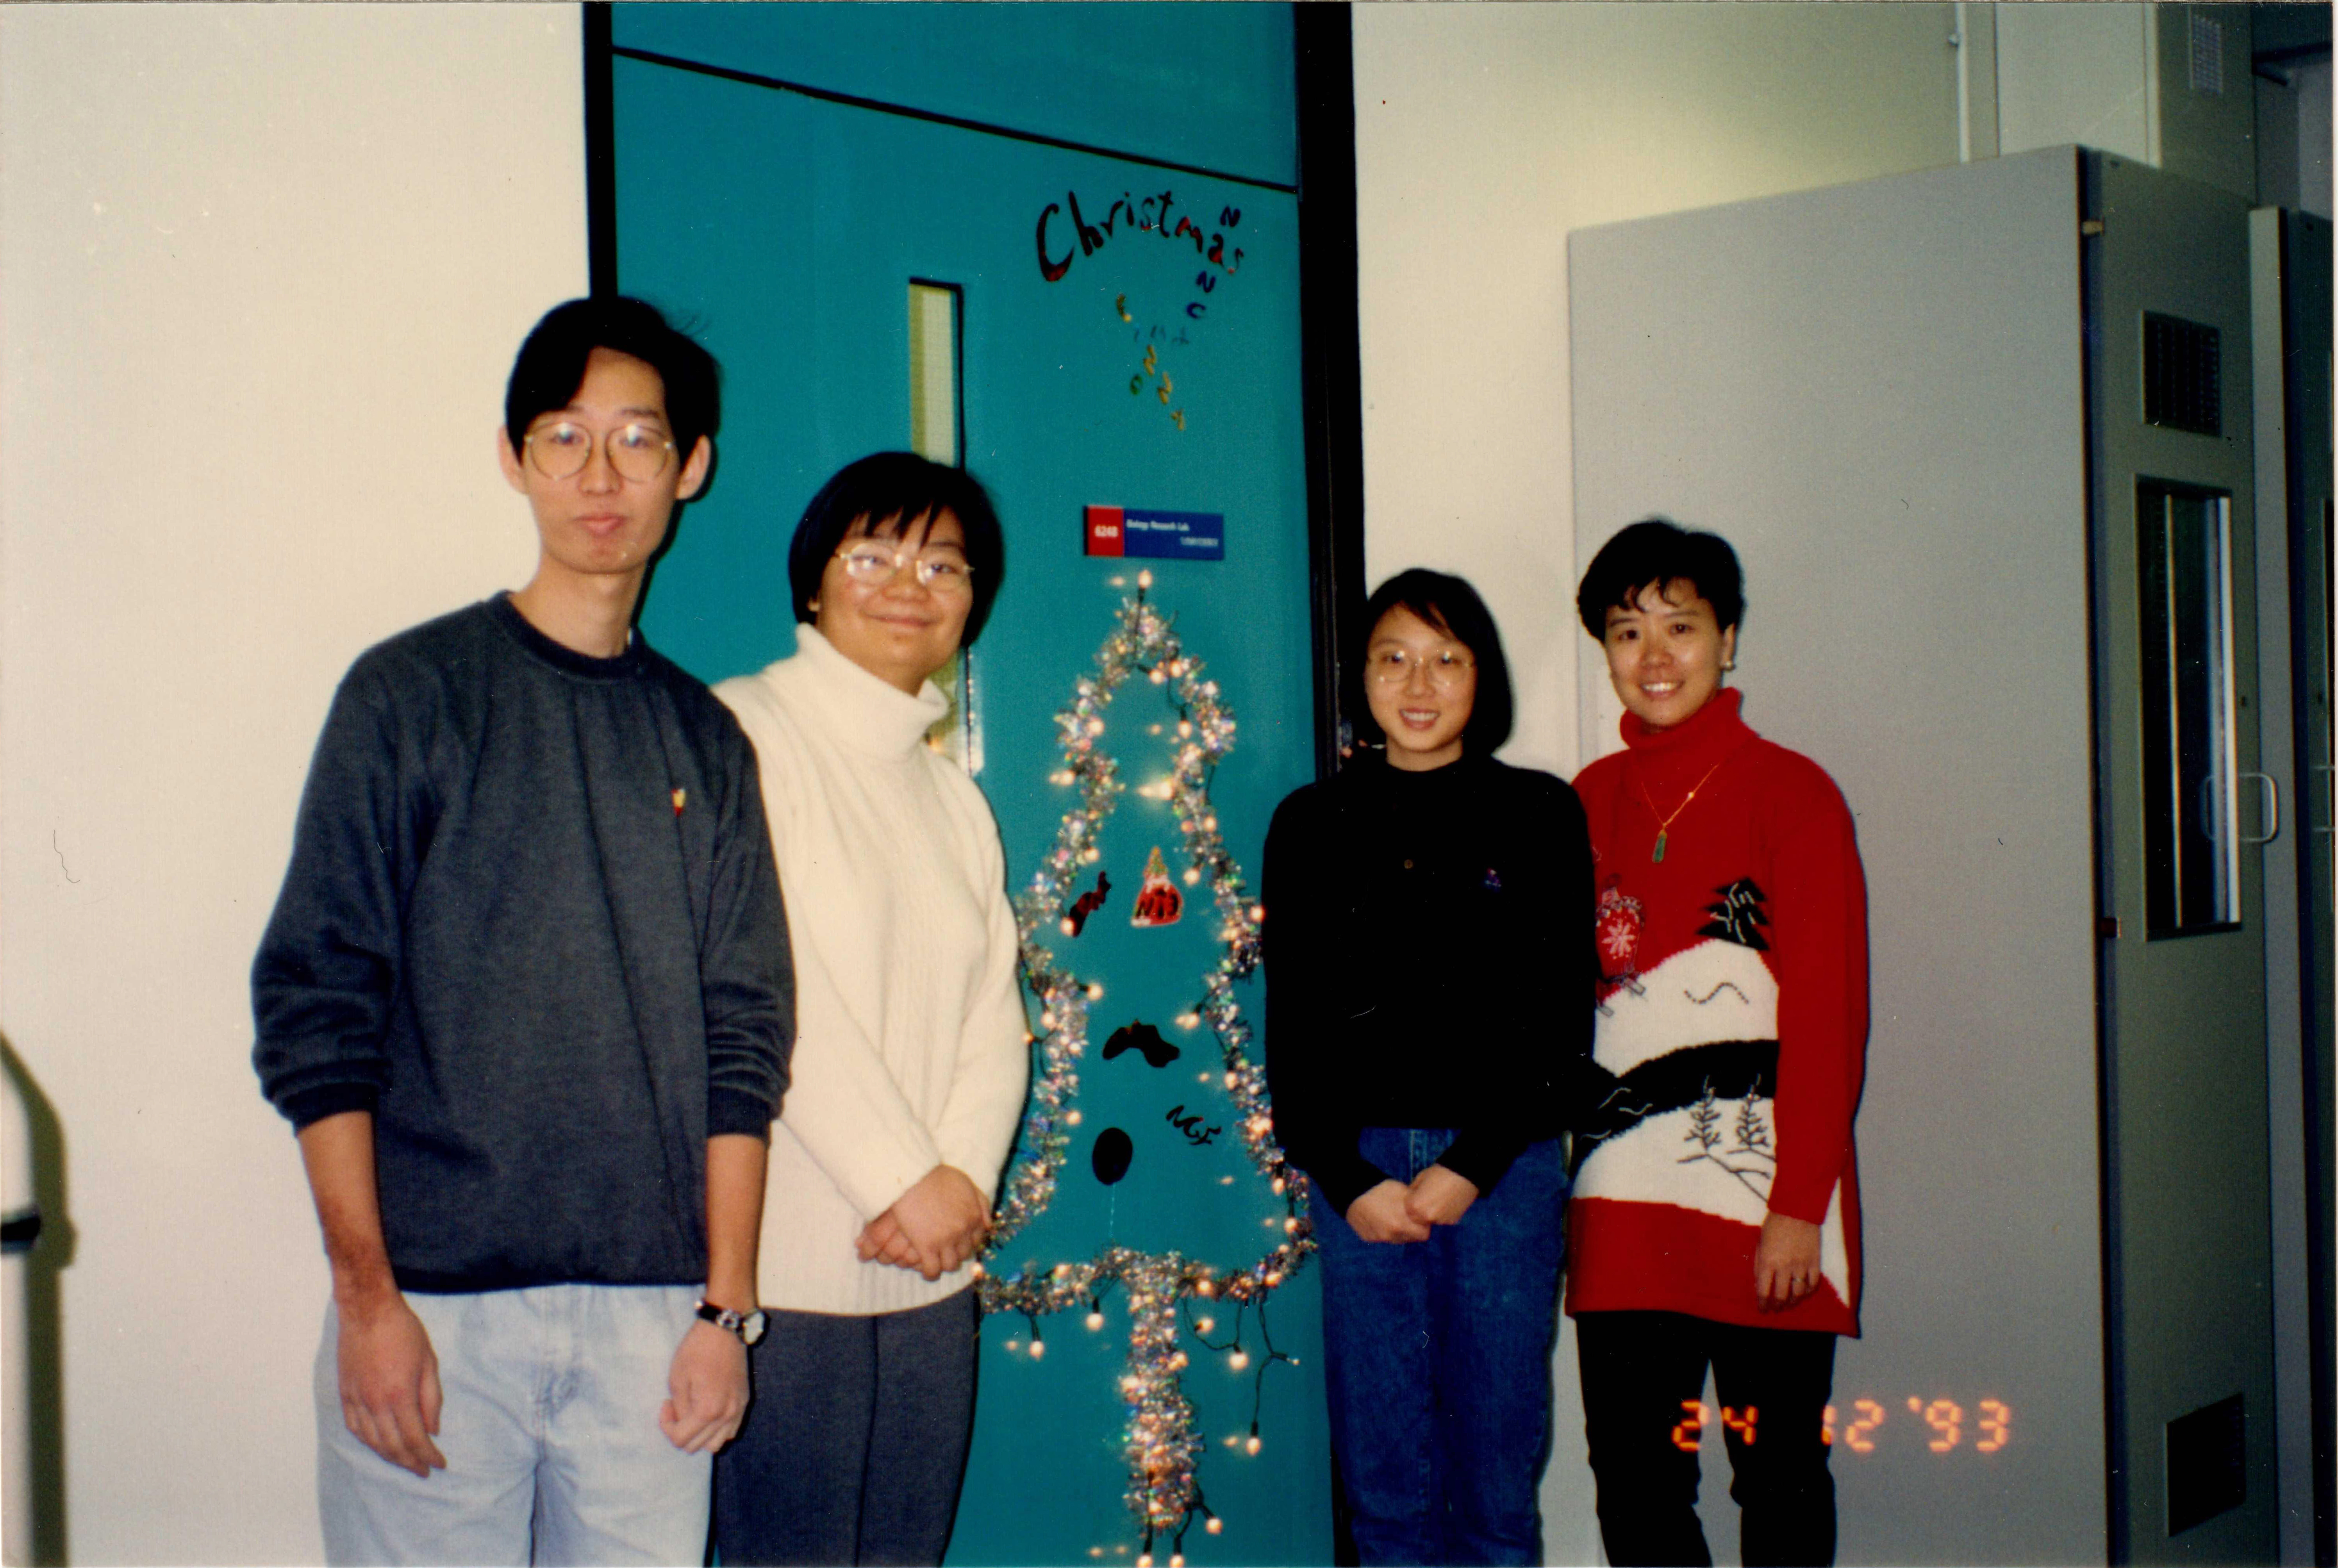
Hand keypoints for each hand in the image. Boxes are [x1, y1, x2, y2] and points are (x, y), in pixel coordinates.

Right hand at [336, 1291, 446, 1476]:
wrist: (367, 1310)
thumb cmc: (403, 1332)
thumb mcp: (429, 1362)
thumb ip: (432, 1399)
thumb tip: (433, 1430)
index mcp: (400, 1395)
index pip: (416, 1438)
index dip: (427, 1456)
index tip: (439, 1464)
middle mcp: (376, 1403)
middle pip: (392, 1446)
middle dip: (410, 1462)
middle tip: (423, 1471)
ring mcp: (357, 1400)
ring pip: (371, 1441)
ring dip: (389, 1456)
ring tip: (405, 1462)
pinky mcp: (345, 1393)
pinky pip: (354, 1427)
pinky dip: (367, 1441)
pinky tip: (377, 1445)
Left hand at [659, 1320, 748, 1452]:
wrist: (724, 1329)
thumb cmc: (696, 1350)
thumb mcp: (677, 1379)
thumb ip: (679, 1408)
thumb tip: (681, 1421)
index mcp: (708, 1410)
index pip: (681, 1440)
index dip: (667, 1427)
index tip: (665, 1405)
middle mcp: (727, 1415)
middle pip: (698, 1446)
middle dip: (681, 1432)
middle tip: (675, 1408)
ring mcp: (738, 1410)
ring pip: (717, 1444)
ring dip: (700, 1436)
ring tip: (692, 1413)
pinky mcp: (744, 1402)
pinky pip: (730, 1430)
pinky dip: (717, 1430)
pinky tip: (708, 1412)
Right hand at [866, 1165, 988, 1280]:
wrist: (915, 1176)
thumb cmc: (938, 1176)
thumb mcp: (968, 1185)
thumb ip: (981, 1204)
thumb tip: (988, 1226)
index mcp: (974, 1216)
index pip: (976, 1240)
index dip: (967, 1243)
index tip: (958, 1243)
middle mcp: (963, 1231)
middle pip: (964, 1254)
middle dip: (956, 1254)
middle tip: (945, 1252)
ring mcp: (945, 1240)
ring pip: (950, 1265)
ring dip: (944, 1265)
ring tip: (936, 1261)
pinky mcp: (926, 1246)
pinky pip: (932, 1270)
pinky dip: (930, 1273)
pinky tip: (926, 1270)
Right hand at [1345, 1179, 1432, 1243]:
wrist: (1352, 1191)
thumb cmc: (1380, 1189)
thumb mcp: (1403, 1192)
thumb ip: (1416, 1206)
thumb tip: (1424, 1212)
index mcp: (1401, 1224)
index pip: (1424, 1235)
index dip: (1423, 1226)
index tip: (1418, 1217)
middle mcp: (1391, 1235)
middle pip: (1410, 1239)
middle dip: (1410, 1229)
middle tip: (1405, 1215)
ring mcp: (1379, 1238)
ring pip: (1396, 1239)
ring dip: (1397, 1231)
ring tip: (1391, 1215)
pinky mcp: (1368, 1238)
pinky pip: (1382, 1237)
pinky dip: (1383, 1230)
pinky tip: (1379, 1218)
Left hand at [1403, 1165, 1479, 1227]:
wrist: (1464, 1175)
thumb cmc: (1439, 1173)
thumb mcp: (1419, 1179)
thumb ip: (1412, 1191)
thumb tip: (1410, 1197)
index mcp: (1415, 1206)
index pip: (1406, 1209)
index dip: (1411, 1201)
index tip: (1415, 1194)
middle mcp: (1426, 1217)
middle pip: (1417, 1218)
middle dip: (1419, 1210)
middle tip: (1427, 1197)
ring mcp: (1440, 1220)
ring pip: (1430, 1220)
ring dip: (1431, 1213)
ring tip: (1438, 1198)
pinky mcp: (1451, 1221)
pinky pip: (1442, 1219)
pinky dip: (1442, 1213)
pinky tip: (1446, 1201)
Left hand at [1753, 1212, 1823, 1311]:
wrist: (1796, 1210)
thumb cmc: (1774, 1224)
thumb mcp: (1759, 1243)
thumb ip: (1759, 1264)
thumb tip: (1759, 1283)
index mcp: (1767, 1261)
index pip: (1764, 1291)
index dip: (1762, 1304)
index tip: (1762, 1309)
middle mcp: (1784, 1267)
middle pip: (1781, 1296)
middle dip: (1777, 1306)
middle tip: (1775, 1309)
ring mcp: (1801, 1265)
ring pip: (1798, 1293)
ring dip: (1793, 1302)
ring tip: (1788, 1304)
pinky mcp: (1815, 1262)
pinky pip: (1813, 1284)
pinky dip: (1809, 1292)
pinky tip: (1804, 1294)